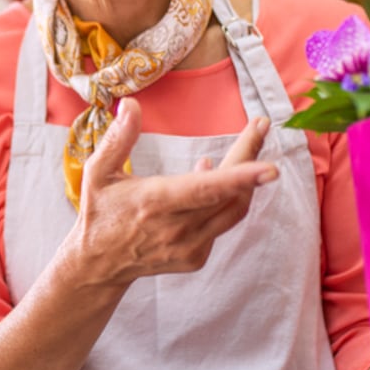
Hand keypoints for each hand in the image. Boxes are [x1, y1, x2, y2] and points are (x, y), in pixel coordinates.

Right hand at [65, 98, 278, 287]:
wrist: (98, 265)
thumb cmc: (100, 212)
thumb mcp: (98, 172)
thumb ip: (118, 138)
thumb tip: (131, 104)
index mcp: (155, 203)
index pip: (206, 190)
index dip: (241, 178)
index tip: (271, 167)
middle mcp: (178, 228)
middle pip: (229, 193)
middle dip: (250, 158)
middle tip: (260, 128)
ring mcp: (190, 246)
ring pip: (233, 210)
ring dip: (246, 180)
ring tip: (247, 148)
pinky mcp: (196, 257)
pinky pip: (222, 223)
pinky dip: (226, 199)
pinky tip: (212, 178)